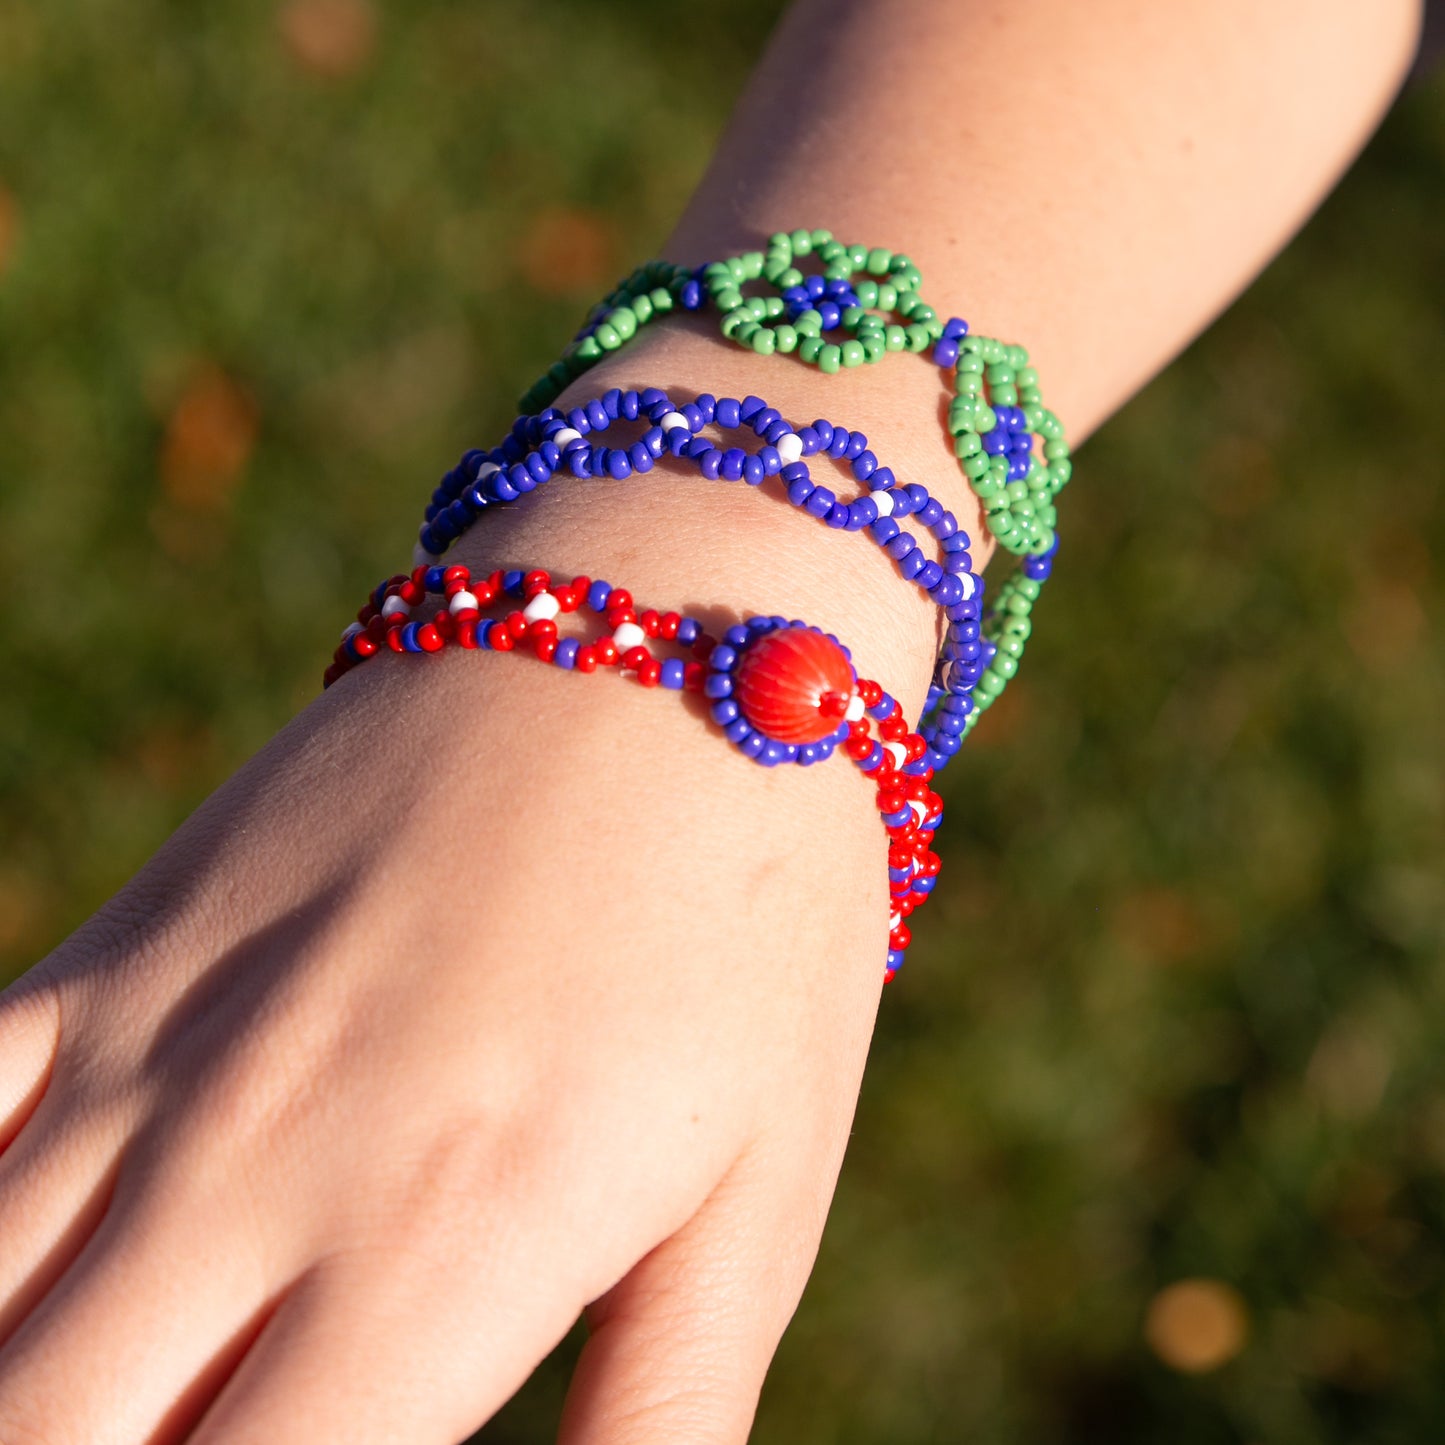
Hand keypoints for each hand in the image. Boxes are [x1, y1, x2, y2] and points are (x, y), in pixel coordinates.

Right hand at [0, 641, 885, 1442]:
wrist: (670, 641)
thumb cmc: (751, 920)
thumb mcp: (760, 1191)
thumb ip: (659, 1422)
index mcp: (442, 1253)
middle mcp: (258, 1167)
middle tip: (192, 1439)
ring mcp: (164, 1048)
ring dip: (16, 1392)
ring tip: (86, 1390)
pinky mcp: (126, 950)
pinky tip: (2, 1281)